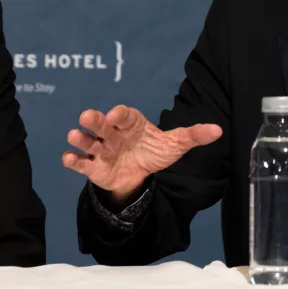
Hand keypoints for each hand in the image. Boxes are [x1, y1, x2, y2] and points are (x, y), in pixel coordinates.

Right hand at [62, 105, 221, 204]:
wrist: (140, 174)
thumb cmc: (155, 151)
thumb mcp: (176, 144)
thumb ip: (194, 135)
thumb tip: (218, 131)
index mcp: (132, 123)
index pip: (125, 115)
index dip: (120, 114)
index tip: (116, 115)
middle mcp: (114, 133)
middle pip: (102, 125)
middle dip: (95, 120)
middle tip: (87, 117)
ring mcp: (102, 150)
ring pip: (88, 142)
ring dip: (80, 138)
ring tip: (74, 135)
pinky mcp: (94, 167)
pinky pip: (81, 164)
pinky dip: (74, 161)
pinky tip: (69, 159)